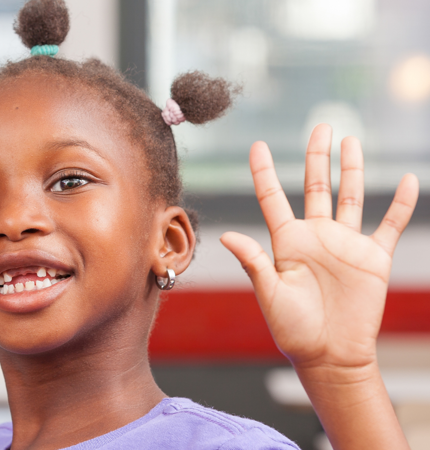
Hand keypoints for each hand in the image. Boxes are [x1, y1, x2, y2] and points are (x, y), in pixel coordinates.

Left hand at [221, 124, 416, 448]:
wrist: (330, 355)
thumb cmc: (293, 329)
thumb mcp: (270, 294)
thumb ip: (254, 263)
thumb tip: (227, 237)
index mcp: (286, 242)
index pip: (272, 198)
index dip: (264, 172)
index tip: (257, 145)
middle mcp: (315, 236)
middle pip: (316, 186)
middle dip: (317, 156)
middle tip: (321, 125)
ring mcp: (345, 244)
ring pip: (351, 197)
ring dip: (352, 169)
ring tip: (352, 140)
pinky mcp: (373, 258)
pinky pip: (390, 225)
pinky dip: (401, 204)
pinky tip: (409, 181)